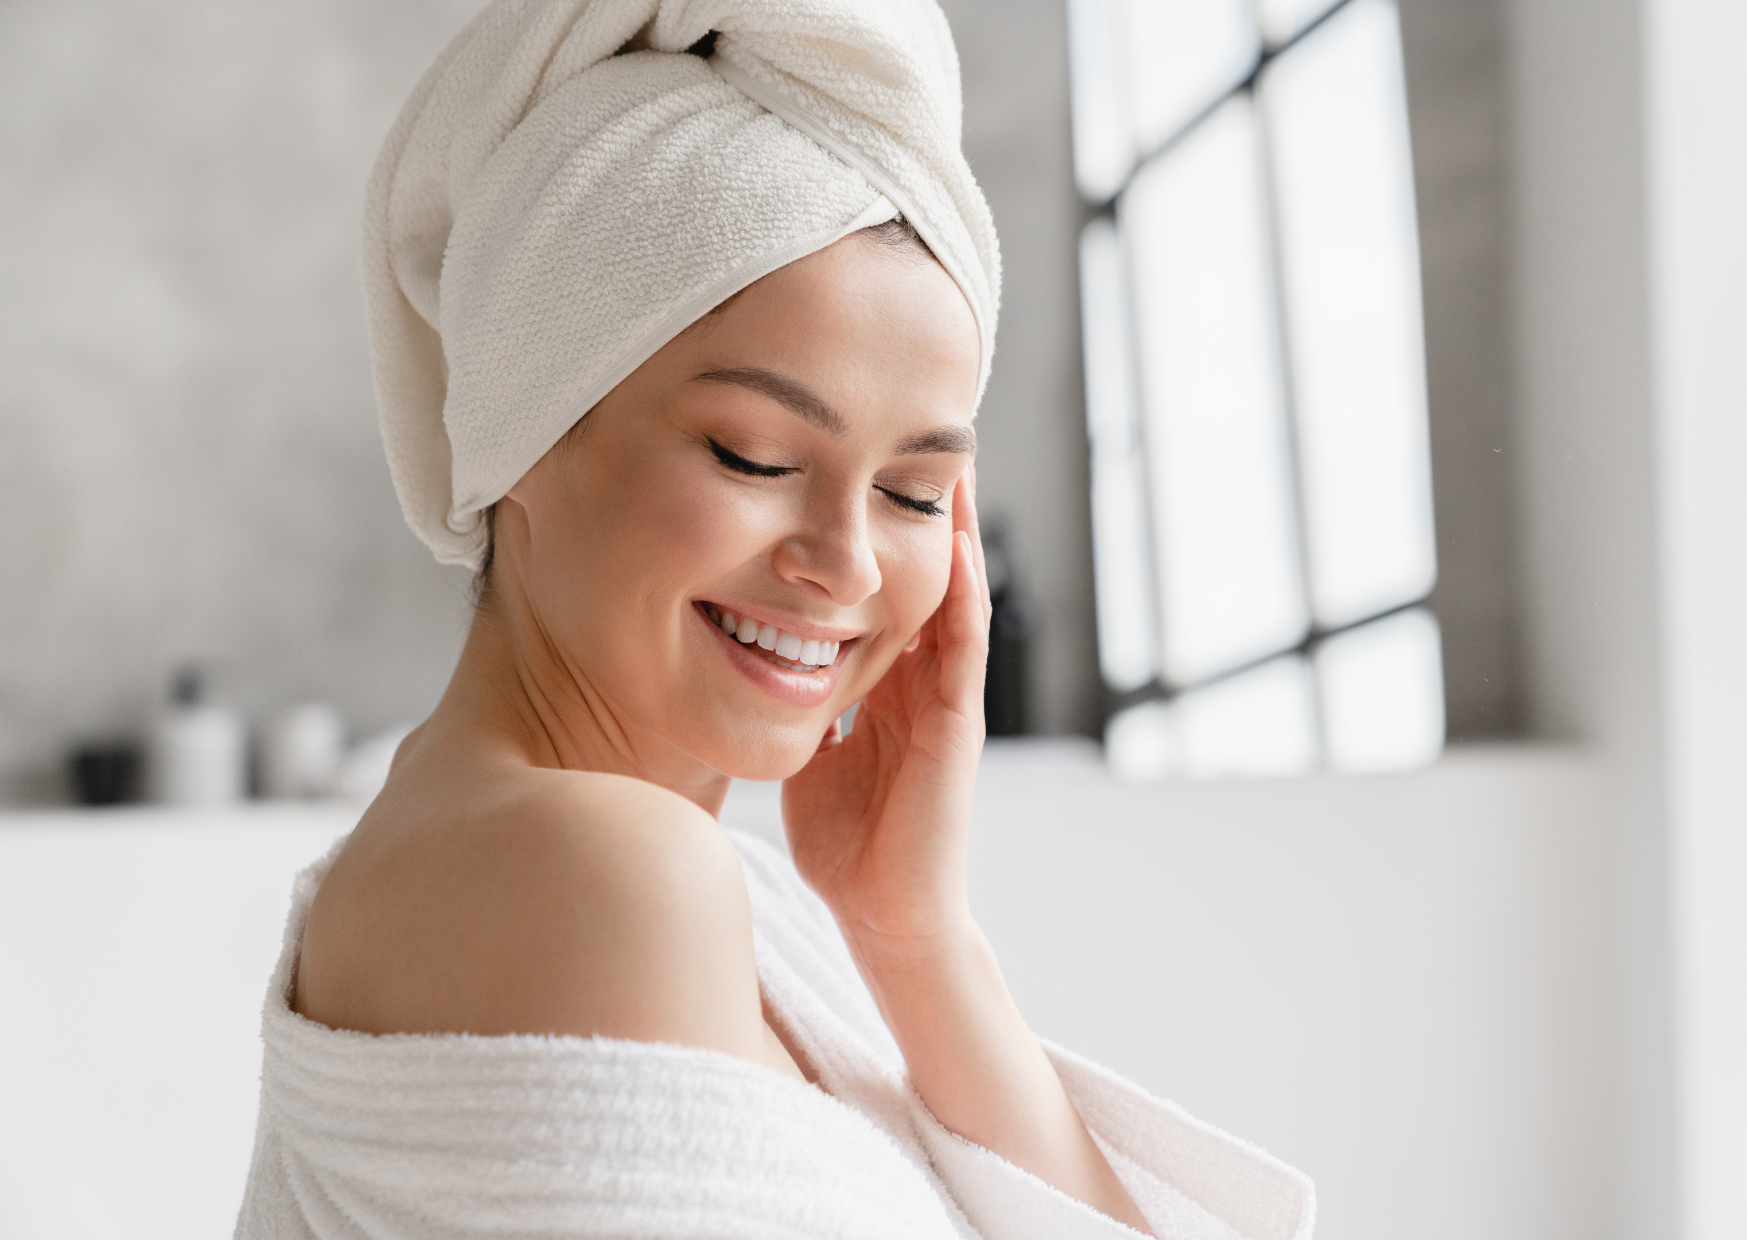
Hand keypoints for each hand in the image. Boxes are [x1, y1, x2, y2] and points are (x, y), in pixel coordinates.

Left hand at [781, 466, 991, 956]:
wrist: (886, 914)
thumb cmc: (847, 843)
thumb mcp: (809, 753)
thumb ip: (797, 707)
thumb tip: (751, 668)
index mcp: (885, 682)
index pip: (882, 588)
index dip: (874, 531)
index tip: (856, 468)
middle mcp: (920, 678)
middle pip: (921, 573)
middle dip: (914, 508)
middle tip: (909, 431)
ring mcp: (945, 697)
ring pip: (952, 591)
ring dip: (952, 527)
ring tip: (947, 458)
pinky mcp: (957, 722)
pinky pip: (962, 643)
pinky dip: (962, 589)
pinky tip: (956, 539)